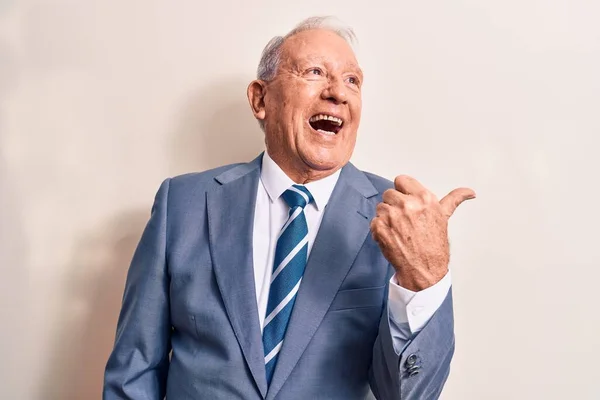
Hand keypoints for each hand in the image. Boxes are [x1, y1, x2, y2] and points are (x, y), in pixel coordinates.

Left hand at [370, 175, 474, 291]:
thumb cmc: (434, 245)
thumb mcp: (444, 217)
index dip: (402, 190)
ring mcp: (392, 216)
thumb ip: (454, 199)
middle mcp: (407, 205)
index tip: (406, 200)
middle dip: (394, 205)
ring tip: (399, 229)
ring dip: (386, 217)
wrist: (424, 269)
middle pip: (389, 193)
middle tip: (404, 219)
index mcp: (424, 198)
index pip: (401, 180)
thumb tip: (469, 192)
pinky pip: (374, 221)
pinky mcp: (380, 228)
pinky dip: (379, 229)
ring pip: (381, 207)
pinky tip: (392, 236)